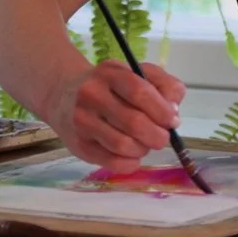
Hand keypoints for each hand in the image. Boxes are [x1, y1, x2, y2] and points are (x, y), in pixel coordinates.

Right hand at [52, 59, 187, 169]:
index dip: (162, 110)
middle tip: (162, 137)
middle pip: (134, 122)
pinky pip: (112, 162)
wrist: (64, 94)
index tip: (172, 120)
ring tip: (145, 144)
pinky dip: (131, 163)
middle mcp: (92, 95)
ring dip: (143, 149)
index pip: (140, 92)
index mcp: (110, 74)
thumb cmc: (110, 86)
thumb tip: (173, 111)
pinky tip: (133, 155)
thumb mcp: (136, 73)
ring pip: (123, 145)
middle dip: (157, 135)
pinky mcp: (80, 145)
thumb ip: (163, 85)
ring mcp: (83, 122)